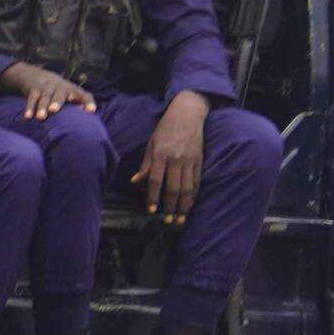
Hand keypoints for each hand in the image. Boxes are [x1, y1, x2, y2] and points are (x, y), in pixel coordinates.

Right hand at [0, 60, 95, 120]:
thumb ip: (79, 105)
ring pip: (45, 97)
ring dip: (42, 107)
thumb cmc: (59, 92)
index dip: (88, 102)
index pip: (84, 95)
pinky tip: (27, 117)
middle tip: (54, 110)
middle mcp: (60, 87)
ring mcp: (47, 87)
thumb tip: (89, 115)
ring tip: (41, 117)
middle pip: (60, 94)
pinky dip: (29, 107)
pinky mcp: (34, 89)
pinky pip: (32, 98)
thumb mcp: (70, 95)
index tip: (91, 110)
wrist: (35, 75)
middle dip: (57, 101)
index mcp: (73, 90)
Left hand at [133, 91, 207, 225]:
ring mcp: (189, 160)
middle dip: (170, 207)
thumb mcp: (151, 143)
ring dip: (183, 206)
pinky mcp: (199, 161)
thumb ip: (145, 164)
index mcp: (160, 154)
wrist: (188, 114)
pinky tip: (189, 206)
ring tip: (179, 219)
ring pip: (187, 189)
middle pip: (173, 188)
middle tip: (167, 220)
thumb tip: (135, 181)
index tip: (151, 210)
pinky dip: (193, 196)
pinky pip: (196, 182)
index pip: (155, 180)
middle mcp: (175, 159)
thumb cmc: (166, 128)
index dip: (152, 196)